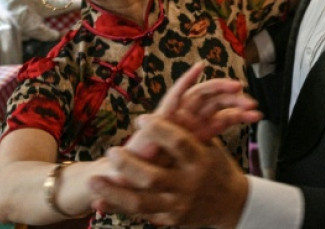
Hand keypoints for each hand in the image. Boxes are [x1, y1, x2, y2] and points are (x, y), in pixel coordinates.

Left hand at [88, 118, 248, 227]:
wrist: (231, 205)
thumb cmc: (216, 168)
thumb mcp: (210, 146)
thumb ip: (190, 130)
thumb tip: (174, 106)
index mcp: (200, 162)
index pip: (179, 144)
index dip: (160, 130)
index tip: (140, 118)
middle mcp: (188, 185)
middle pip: (153, 177)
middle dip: (129, 165)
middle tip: (111, 152)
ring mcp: (177, 205)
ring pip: (141, 201)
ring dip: (114, 192)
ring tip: (94, 182)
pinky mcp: (169, 220)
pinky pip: (139, 214)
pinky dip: (118, 208)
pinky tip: (100, 202)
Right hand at [124, 62, 261, 161]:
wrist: (135, 179)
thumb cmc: (162, 170)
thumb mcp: (191, 161)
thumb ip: (206, 152)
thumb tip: (231, 152)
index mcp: (197, 130)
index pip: (221, 116)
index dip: (239, 112)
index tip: (257, 114)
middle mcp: (188, 120)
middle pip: (215, 102)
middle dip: (234, 98)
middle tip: (251, 101)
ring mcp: (176, 116)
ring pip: (201, 95)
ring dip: (219, 88)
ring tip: (237, 87)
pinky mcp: (161, 116)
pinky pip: (174, 95)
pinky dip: (186, 79)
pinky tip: (198, 68)